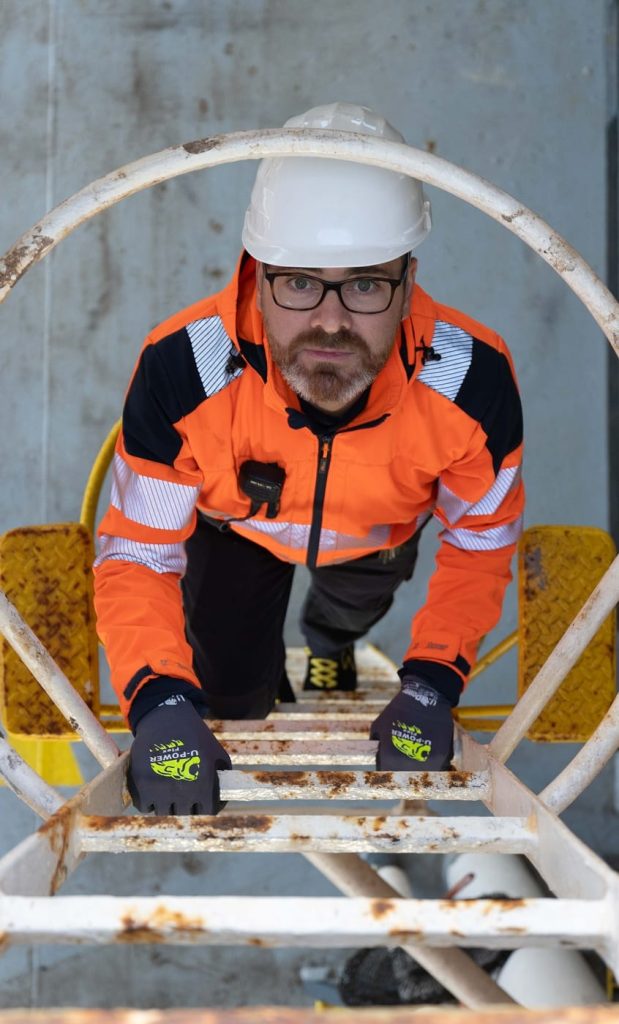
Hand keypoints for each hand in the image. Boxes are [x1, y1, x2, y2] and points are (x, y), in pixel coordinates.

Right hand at [128, 694, 231, 813]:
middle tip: (184, 793)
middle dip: (187, 804)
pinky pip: (145, 807)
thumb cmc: (194, 735)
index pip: (208, 810)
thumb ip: (222, 777)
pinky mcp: (140, 784)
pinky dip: (149, 802)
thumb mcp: (216, 752)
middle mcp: (182, 787)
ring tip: (169, 791)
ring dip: (167, 804)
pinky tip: (154, 790)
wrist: (165, 717)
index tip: (203, 801)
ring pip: (164, 811)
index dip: (207, 805)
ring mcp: (160, 787)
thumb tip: (221, 798)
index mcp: (204, 780)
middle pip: (185, 812)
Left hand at [370, 676, 453, 770]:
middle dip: (403, 770)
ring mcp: (427, 760)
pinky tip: (430, 752)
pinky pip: (438, 767)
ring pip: (423, 774)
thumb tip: (378, 759)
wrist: (424, 697)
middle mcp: (409, 762)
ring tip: (418, 756)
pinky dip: (435, 763)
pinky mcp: (443, 755)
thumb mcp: (378, 725)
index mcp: (390, 756)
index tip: (389, 763)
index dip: (386, 768)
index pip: (386, 773)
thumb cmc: (398, 711)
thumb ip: (376, 745)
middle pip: (405, 777)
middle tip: (404, 759)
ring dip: (420, 769)